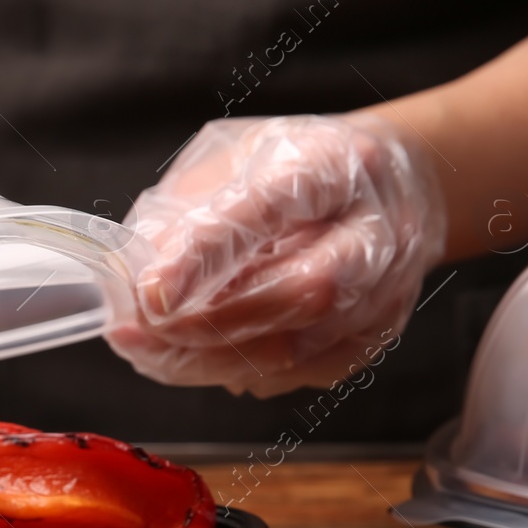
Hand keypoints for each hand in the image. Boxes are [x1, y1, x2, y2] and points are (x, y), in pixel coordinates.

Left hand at [106, 114, 446, 396]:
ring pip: (301, 344)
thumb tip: (135, 273)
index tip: (150, 292)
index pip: (271, 207)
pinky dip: (243, 372)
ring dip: (213, 358)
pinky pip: (305, 371)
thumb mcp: (233, 155)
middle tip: (140, 332)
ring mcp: (387, 286)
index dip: (207, 254)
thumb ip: (186, 208)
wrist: (391, 182)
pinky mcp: (379, 332)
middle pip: (302, 290)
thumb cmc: (297, 165)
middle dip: (208, 324)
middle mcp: (378, 225)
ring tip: (151, 351)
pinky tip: (200, 358)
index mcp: (335, 162)